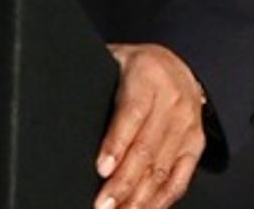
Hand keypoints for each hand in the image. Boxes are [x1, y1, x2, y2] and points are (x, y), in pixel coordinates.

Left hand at [94, 43, 206, 208]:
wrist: (176, 65)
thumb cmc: (135, 67)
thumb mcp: (113, 60)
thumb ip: (93, 78)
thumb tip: (59, 102)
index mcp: (147, 75)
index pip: (132, 114)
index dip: (116, 144)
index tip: (101, 168)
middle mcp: (172, 101)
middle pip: (146, 149)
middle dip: (123, 183)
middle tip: (103, 204)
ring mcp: (186, 125)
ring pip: (162, 170)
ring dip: (139, 198)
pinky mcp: (195, 145)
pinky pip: (179, 179)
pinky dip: (161, 200)